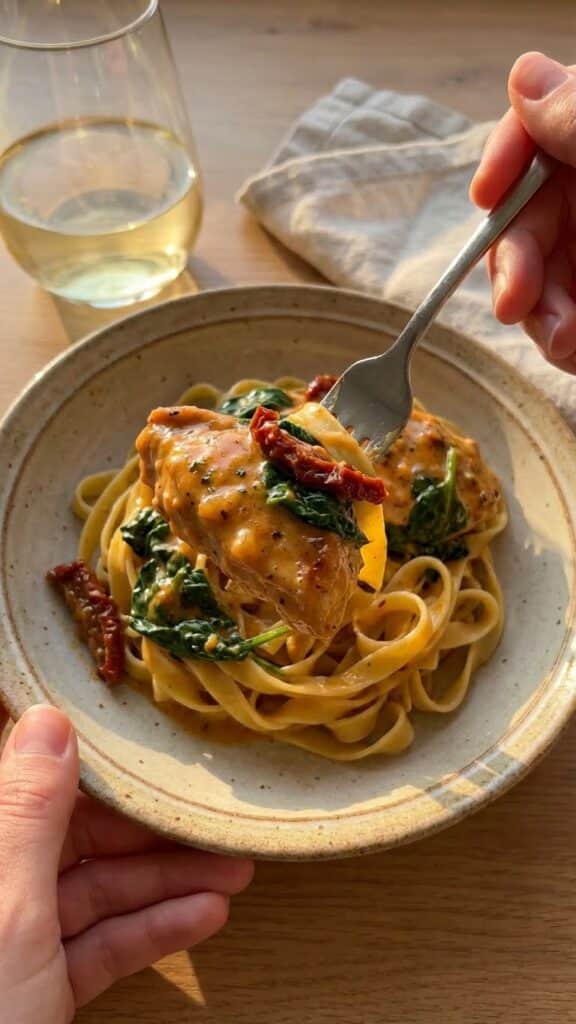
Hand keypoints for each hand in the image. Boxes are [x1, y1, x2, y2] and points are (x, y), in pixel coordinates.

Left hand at [0, 704, 252, 1022]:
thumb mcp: (7, 911)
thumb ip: (27, 813)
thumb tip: (48, 719)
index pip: (32, 788)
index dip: (93, 766)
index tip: (152, 749)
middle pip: (74, 840)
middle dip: (150, 835)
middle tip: (215, 824)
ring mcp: (9, 945)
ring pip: (94, 894)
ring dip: (165, 884)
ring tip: (233, 874)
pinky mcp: (31, 992)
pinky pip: (97, 947)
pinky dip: (150, 932)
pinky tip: (202, 918)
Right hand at [470, 51, 575, 372]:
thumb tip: (525, 74)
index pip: (538, 132)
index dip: (507, 159)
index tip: (486, 193)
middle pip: (525, 218)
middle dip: (515, 263)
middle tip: (516, 303)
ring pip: (534, 280)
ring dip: (538, 315)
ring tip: (568, 343)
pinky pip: (558, 322)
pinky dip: (561, 342)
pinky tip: (575, 351)